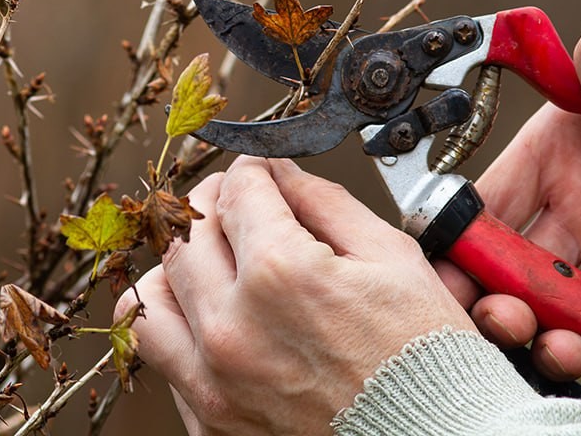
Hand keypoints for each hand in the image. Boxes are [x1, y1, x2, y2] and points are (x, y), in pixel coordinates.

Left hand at [118, 156, 472, 434]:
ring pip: (153, 295)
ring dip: (181, 266)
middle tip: (242, 205)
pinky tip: (224, 316)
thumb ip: (325, 202)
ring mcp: (216, 384)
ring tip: (217, 263)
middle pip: (187, 233)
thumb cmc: (428, 360)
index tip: (262, 173)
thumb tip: (280, 174)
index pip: (238, 190)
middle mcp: (234, 330)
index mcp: (282, 277)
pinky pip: (166, 356)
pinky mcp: (211, 424)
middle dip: (216, 204)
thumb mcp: (393, 258)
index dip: (254, 169)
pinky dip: (186, 324)